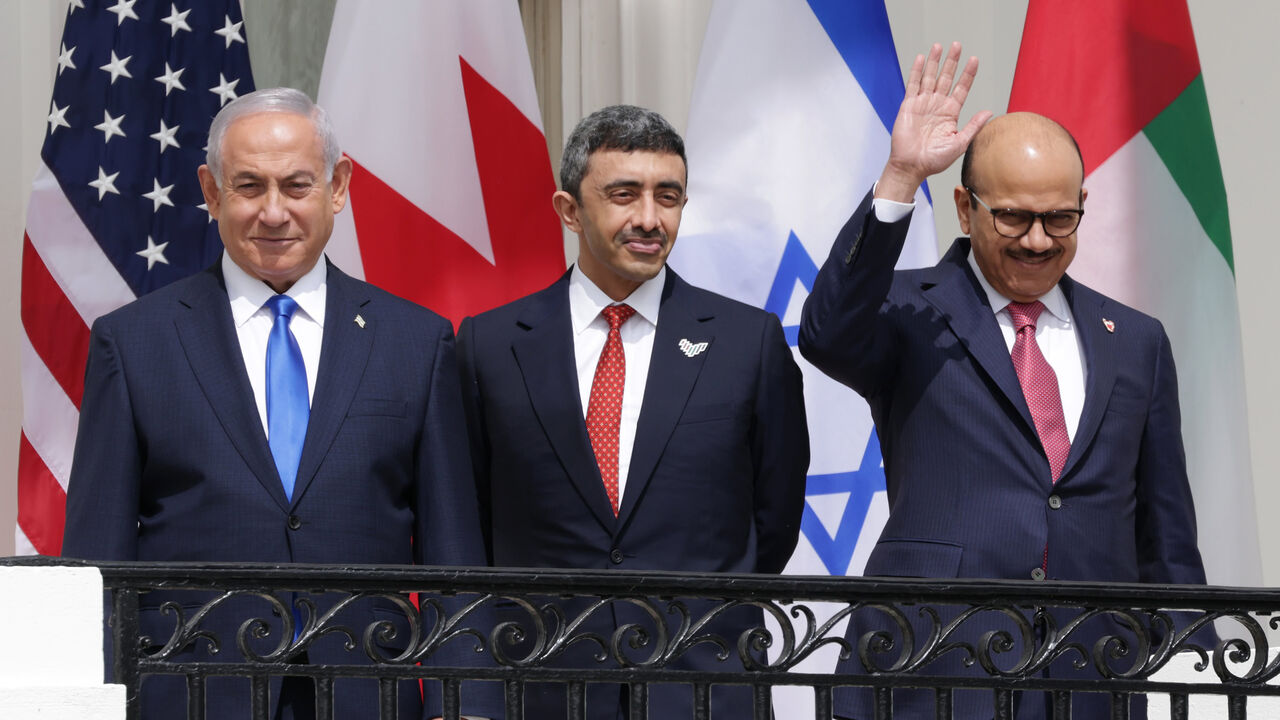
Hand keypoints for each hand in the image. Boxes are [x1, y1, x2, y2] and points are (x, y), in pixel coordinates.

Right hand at [876, 41, 991, 201]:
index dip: (968, 74)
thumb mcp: (959, 143)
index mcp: (950, 114)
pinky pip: (913, 85)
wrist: (911, 166)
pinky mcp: (908, 106)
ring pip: (930, 78)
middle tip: (957, 46)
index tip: (974, 60)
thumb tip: (989, 112)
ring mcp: (922, 104)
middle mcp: (937, 106)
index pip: (961, 88)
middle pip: (946, 78)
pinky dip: (917, 72)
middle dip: (952, 62)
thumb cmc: (934, 160)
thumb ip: (973, 126)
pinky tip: (921, 59)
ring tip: (939, 46)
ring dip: (934, 62)